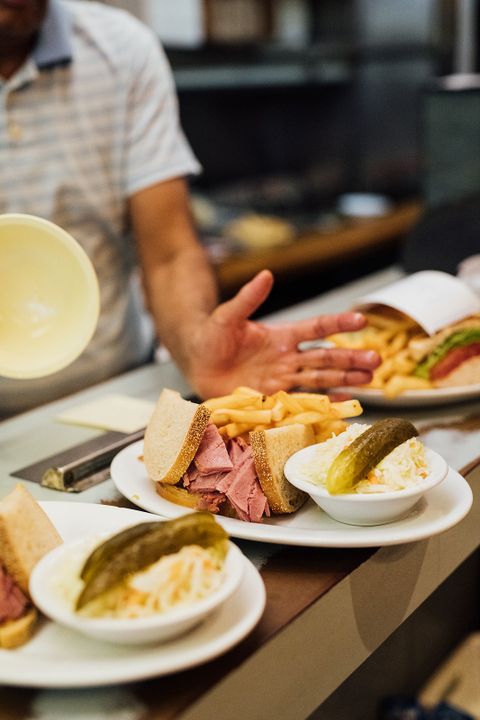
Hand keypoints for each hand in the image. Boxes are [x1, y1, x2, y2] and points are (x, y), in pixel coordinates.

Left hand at [185, 270, 380, 397]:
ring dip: (346, 379)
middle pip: (325, 357)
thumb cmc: (212, 336)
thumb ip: (248, 299)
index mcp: (281, 335)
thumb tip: (266, 274)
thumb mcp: (227, 316)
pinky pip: (302, 400)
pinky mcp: (274, 397)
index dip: (338, 324)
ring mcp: (283, 378)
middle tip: (377, 360)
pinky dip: (324, 402)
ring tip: (370, 379)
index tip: (362, 320)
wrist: (198, 365)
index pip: (316, 328)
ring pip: (320, 379)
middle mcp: (288, 357)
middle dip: (351, 358)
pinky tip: (344, 402)